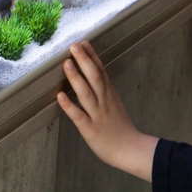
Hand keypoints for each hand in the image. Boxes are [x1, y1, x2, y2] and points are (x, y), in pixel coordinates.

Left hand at [56, 41, 156, 180]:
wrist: (132, 150)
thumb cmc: (121, 127)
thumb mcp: (115, 103)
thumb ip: (104, 89)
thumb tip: (94, 74)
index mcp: (110, 94)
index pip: (101, 71)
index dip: (92, 56)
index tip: (83, 42)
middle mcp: (104, 101)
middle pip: (95, 77)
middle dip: (84, 60)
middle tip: (74, 45)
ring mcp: (98, 115)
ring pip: (86, 93)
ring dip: (76, 78)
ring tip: (66, 63)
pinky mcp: (91, 129)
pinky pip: (79, 116)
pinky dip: (69, 106)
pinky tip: (60, 96)